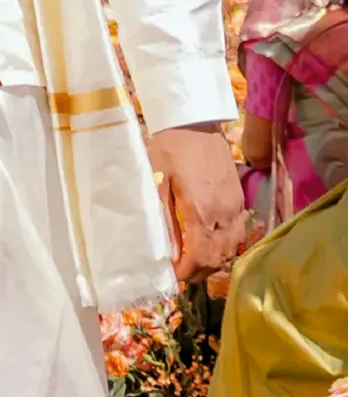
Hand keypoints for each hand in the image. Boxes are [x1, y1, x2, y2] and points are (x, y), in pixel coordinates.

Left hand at [148, 123, 246, 281]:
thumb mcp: (158, 182)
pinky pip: (238, 232)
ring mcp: (236, 205)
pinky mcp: (240, 197)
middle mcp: (224, 212)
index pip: (201, 256)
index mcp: (202, 209)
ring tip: (194, 262)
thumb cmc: (169, 148)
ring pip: (232, 247)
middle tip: (181, 272)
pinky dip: (226, 245)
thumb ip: (165, 220)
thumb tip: (169, 254)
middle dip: (200, 271)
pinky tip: (210, 243)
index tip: (173, 276)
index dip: (188, 272)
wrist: (194, 120)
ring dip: (214, 260)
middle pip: (219, 257)